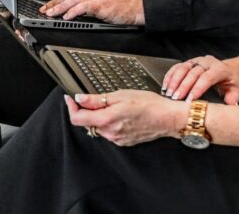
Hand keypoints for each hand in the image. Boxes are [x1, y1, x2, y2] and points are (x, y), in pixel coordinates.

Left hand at [41, 0, 144, 24]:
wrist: (137, 5)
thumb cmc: (123, 5)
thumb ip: (90, 2)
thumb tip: (76, 10)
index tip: (49, 6)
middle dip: (54, 3)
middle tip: (44, 10)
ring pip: (73, 0)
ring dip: (60, 8)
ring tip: (50, 14)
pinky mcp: (100, 3)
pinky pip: (83, 7)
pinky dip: (73, 12)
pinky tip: (66, 17)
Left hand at [64, 91, 187, 146]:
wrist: (167, 118)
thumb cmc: (149, 104)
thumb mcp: (120, 95)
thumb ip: (96, 99)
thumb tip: (80, 99)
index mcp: (107, 120)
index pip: (77, 119)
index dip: (71, 107)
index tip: (71, 98)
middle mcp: (110, 133)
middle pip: (87, 123)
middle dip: (86, 110)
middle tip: (93, 98)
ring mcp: (117, 139)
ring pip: (98, 127)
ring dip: (98, 117)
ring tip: (112, 105)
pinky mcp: (124, 142)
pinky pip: (109, 132)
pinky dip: (109, 123)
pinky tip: (120, 115)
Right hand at [162, 56, 238, 104]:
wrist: (228, 70)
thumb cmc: (229, 82)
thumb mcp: (235, 90)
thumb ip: (232, 99)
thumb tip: (228, 107)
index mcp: (219, 69)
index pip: (206, 78)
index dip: (197, 89)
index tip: (189, 100)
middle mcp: (207, 63)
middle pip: (192, 73)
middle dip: (183, 86)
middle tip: (176, 98)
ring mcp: (196, 61)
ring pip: (183, 68)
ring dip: (174, 81)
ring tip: (169, 93)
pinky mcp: (188, 62)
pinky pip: (177, 67)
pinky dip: (170, 76)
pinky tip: (166, 86)